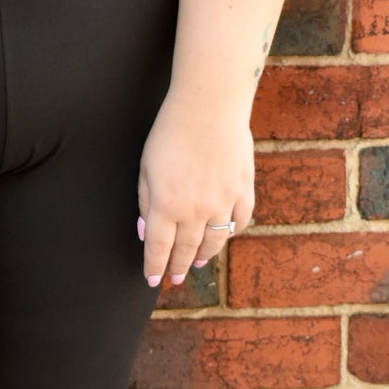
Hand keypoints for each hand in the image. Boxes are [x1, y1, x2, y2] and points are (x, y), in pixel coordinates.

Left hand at [136, 91, 254, 288]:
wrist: (208, 107)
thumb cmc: (170, 132)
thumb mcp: (146, 167)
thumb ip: (146, 202)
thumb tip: (146, 232)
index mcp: (166, 206)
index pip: (159, 249)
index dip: (154, 268)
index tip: (152, 280)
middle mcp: (195, 211)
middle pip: (186, 249)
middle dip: (178, 267)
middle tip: (175, 278)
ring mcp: (223, 202)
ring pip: (215, 241)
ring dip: (204, 256)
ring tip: (196, 264)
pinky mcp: (243, 190)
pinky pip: (240, 221)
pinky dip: (232, 232)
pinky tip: (224, 235)